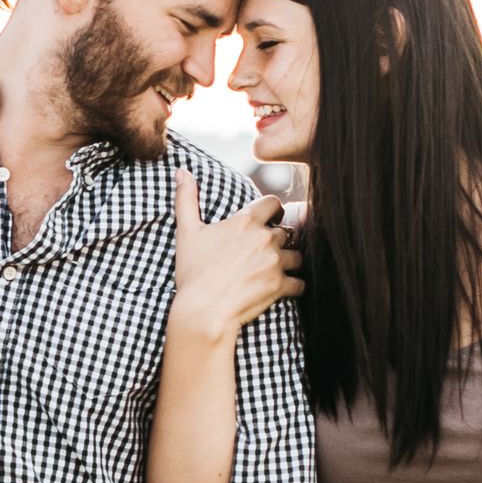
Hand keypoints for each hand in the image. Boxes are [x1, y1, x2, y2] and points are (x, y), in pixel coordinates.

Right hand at [171, 177, 301, 347]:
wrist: (202, 311)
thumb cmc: (193, 273)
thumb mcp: (187, 233)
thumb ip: (186, 200)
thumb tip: (181, 171)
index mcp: (245, 222)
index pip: (273, 203)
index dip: (273, 209)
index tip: (271, 217)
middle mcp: (265, 239)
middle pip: (286, 231)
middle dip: (280, 239)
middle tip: (269, 249)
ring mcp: (275, 262)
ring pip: (297, 256)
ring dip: (290, 261)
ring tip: (279, 269)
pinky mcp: (281, 286)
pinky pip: (300, 282)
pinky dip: (295, 286)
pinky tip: (287, 288)